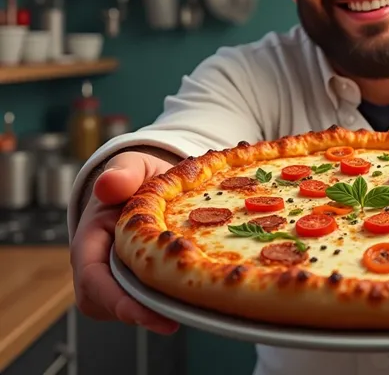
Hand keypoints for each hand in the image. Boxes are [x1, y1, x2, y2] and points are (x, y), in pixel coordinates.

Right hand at [71, 152, 179, 333]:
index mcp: (91, 240)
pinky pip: (152, 298)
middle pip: (111, 303)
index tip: (143, 312)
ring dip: (158, 311)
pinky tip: (197, 297)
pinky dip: (171, 299)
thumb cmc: (137, 177)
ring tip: (191, 309)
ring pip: (133, 306)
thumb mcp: (132, 166)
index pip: (93, 279)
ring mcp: (122, 277)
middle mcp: (102, 266)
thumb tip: (108, 186)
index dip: (115, 300)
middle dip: (140, 315)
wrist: (154, 182)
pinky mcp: (144, 281)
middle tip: (174, 322)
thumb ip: (122, 173)